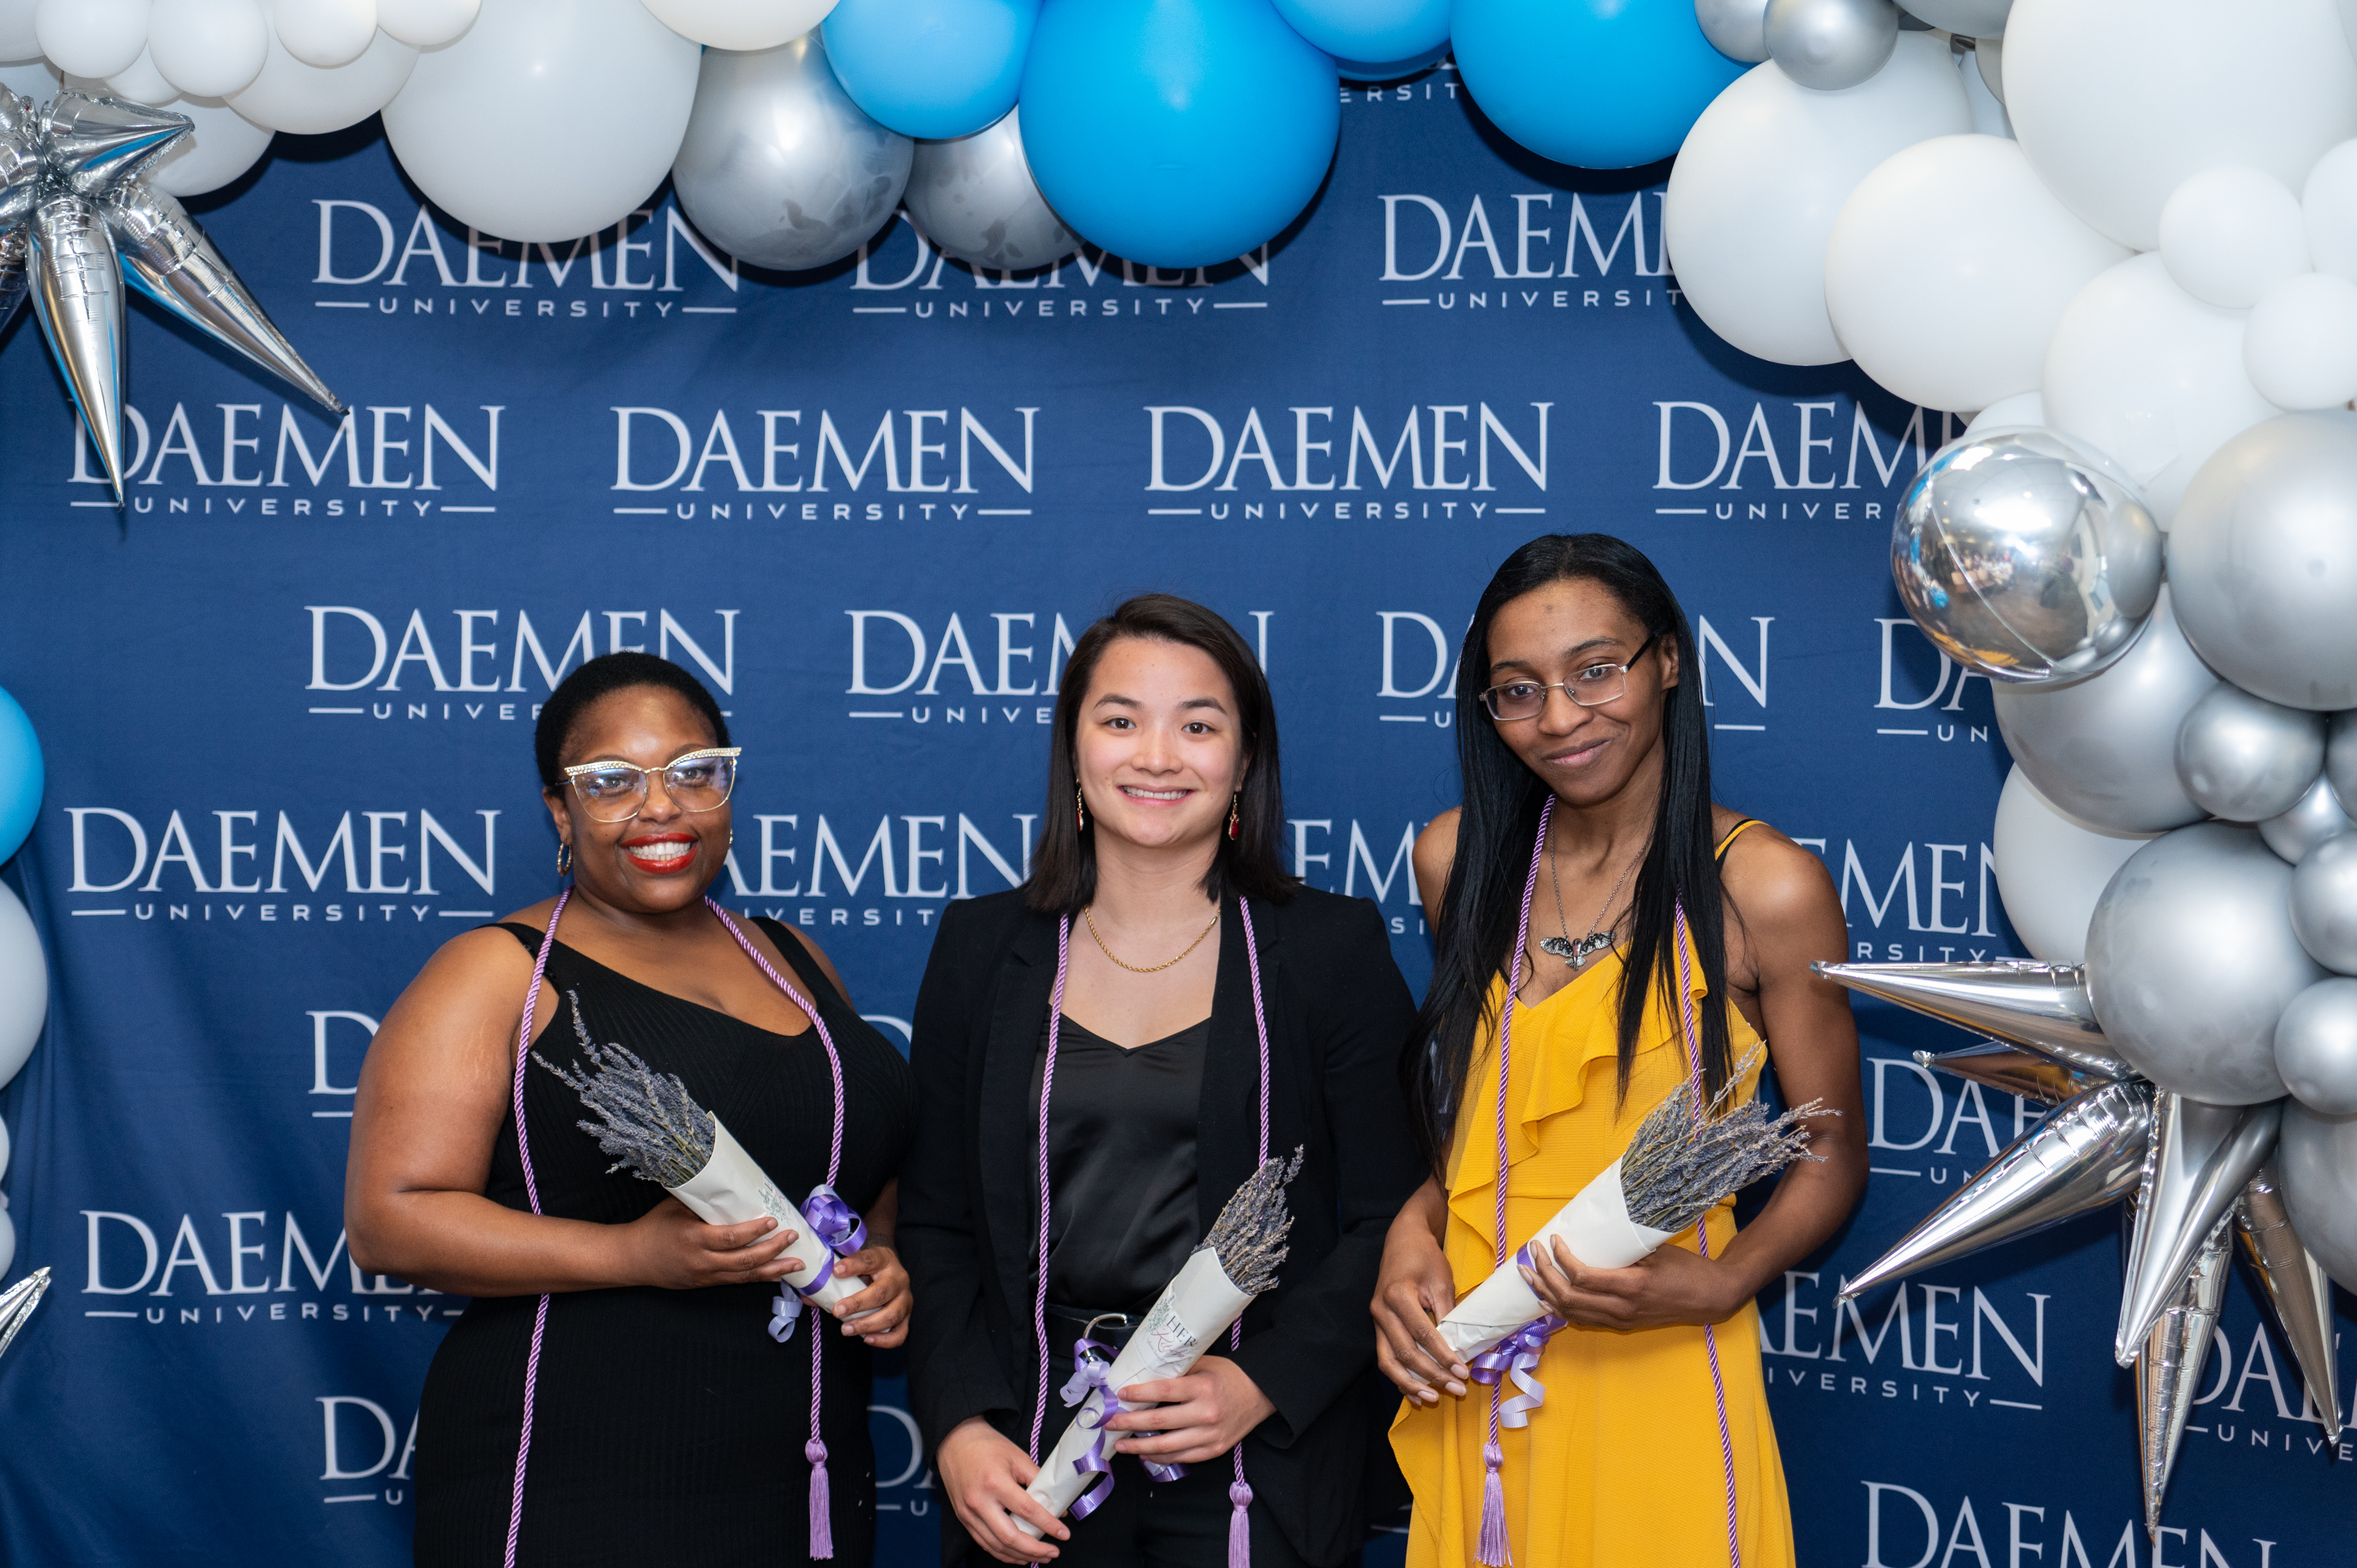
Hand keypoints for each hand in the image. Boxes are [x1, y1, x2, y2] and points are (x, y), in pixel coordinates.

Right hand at [615, 1195, 802, 1289]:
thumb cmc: (655, 1227)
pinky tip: (776, 1273)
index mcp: (693, 1238)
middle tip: (792, 1237)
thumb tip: (734, 1188)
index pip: (730, 1237)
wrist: (633, 1259)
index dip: (754, 1231)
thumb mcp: (677, 1208)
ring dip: (773, 1269)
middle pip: (744, 1259)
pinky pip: (736, 1281)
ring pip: (744, 1275)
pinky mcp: (706, 1284)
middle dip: (773, 1250)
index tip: (773, 1221)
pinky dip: (758, 1277)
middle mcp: (701, 1261)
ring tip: (797, 1264)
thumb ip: (704, 1203)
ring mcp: (705, 1276)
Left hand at [825, 1244, 910, 1347]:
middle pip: (882, 1292)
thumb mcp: (852, 1264)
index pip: (870, 1260)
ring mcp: (905, 1299)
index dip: (854, 1265)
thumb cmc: (866, 1268)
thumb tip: (807, 1297)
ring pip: (892, 1314)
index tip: (835, 1271)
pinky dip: (884, 1340)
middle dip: (858, 1303)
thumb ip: (832, 1278)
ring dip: (868, 1324)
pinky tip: (866, 1339)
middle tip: (837, 1311)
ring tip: (846, 1329)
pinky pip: (900, 1334)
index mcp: (884, 1259)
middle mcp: (899, 1278)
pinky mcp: (907, 1317)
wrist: (888, 1269)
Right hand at [936, 1416, 1067, 1563]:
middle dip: (1035, 1550)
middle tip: (1054, 1552)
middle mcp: (979, 1502)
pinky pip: (985, 1543)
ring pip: (997, 1546)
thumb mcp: (1018, 1457)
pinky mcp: (963, 1519)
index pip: (1026, 1511)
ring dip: (1021, 1556)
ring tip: (1041, 1557)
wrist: (955, 1441)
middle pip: (1010, 1537)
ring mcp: (968, 1514)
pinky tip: (1019, 1555)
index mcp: (995, 1483)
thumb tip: (1058, 1506)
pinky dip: (1003, 1553)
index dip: (1048, 1525)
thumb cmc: (988, 1445)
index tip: (1064, 1534)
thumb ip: (1038, 1481)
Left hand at [1106, 1355, 1274, 1465]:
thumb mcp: (1203, 1364)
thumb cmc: (1228, 1376)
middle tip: (1110, 1423)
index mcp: (1202, 1387)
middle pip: (1159, 1423)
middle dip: (1129, 1423)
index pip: (1162, 1392)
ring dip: (1139, 1447)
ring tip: (1121, 1444)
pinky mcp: (1214, 1450)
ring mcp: (1210, 1436)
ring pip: (1167, 1447)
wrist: (1259, 1393)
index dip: (1138, 1394)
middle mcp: (1206, 1413)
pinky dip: (1160, 1458)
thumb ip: (1176, 1371)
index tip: (1120, 1395)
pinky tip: (1145, 1454)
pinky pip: (1181, 1458)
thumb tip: (1142, 1376)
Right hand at [1372, 1213, 1466, 1405]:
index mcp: (1398, 1296)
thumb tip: (1459, 1349)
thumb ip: (1447, 1315)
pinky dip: (1400, 1377)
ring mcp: (1376, 1320)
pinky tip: (1415, 1392)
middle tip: (1456, 1389)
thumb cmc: (1425, 1257)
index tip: (1463, 1372)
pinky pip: (1386, 1357)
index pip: (1423, 1335)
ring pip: (1388, 1361)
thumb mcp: (1442, 1282)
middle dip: (1431, 1375)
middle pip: (1405, 1353)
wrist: (1403, 1240)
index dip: (1444, 1357)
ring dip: (1410, 1383)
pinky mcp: (1378, 1326)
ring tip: (1432, 1399)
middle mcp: (1381, 1311)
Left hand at [1520, 1236, 1746, 1330]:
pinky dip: (1561, 1307)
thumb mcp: (1656, 1251)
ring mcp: (1620, 1320)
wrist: (1709, 1298)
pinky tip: (1547, 1295)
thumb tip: (1593, 1228)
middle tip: (1530, 1254)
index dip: (1561, 1260)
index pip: (1582, 1277)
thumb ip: (1623, 1247)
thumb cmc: (1685, 1269)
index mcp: (1631, 1286)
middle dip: (1543, 1275)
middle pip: (1568, 1298)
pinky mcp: (1621, 1325)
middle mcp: (1621, 1308)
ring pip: (1571, 1313)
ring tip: (1527, 1275)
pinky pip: (1583, 1319)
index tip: (1552, 1239)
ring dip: (1545, 1294)